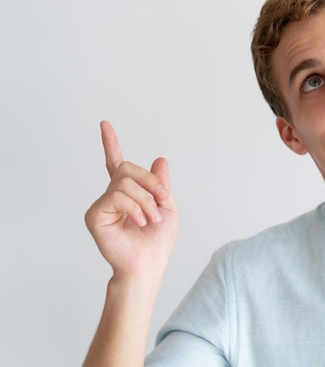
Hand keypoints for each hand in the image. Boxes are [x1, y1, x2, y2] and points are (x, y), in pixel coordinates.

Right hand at [85, 121, 178, 279]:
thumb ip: (160, 184)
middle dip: (150, 182)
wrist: (150, 263)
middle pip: (127, 167)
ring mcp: (101, 205)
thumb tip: (159, 159)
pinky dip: (134, 208)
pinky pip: (117, 197)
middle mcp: (111, 196)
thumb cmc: (158, 240)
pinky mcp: (94, 215)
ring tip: (150, 219)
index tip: (104, 124)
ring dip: (146, 200)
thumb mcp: (168, 206)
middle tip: (162, 200)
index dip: (111, 143)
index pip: (116, 163)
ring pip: (124, 182)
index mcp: (128, 192)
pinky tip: (138, 222)